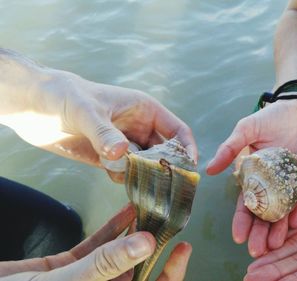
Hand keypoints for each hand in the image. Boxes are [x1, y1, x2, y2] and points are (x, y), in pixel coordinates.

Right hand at [0, 204, 191, 280]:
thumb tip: (148, 244)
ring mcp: (86, 279)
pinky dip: (112, 229)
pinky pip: (97, 247)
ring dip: (135, 233)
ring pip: (119, 256)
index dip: (172, 274)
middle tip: (170, 220)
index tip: (183, 248)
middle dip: (155, 246)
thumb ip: (108, 263)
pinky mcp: (68, 267)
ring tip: (152, 209)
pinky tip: (126, 210)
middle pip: (139, 270)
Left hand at [3, 63, 195, 172]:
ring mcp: (125, 144)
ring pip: (146, 166)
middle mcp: (140, 128)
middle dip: (165, 167)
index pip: (177, 130)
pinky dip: (124, 179)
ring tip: (130, 175)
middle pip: (165, 152)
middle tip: (162, 183)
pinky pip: (126, 173)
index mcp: (145, 110)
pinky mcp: (109, 158)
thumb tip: (123, 154)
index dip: (186, 148)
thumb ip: (105, 133)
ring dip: (142, 175)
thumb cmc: (65, 96)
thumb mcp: (86, 111)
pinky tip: (111, 174)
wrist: (34, 106)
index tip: (189, 168)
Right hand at [207, 99, 296, 256]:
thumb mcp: (247, 130)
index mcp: (257, 176)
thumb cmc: (272, 117)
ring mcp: (294, 181)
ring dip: (281, 227)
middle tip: (257, 251)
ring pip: (287, 209)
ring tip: (277, 245)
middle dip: (261, 232)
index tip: (238, 236)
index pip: (249, 202)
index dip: (243, 220)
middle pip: (267, 213)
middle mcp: (275, 183)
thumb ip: (230, 148)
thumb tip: (209, 169)